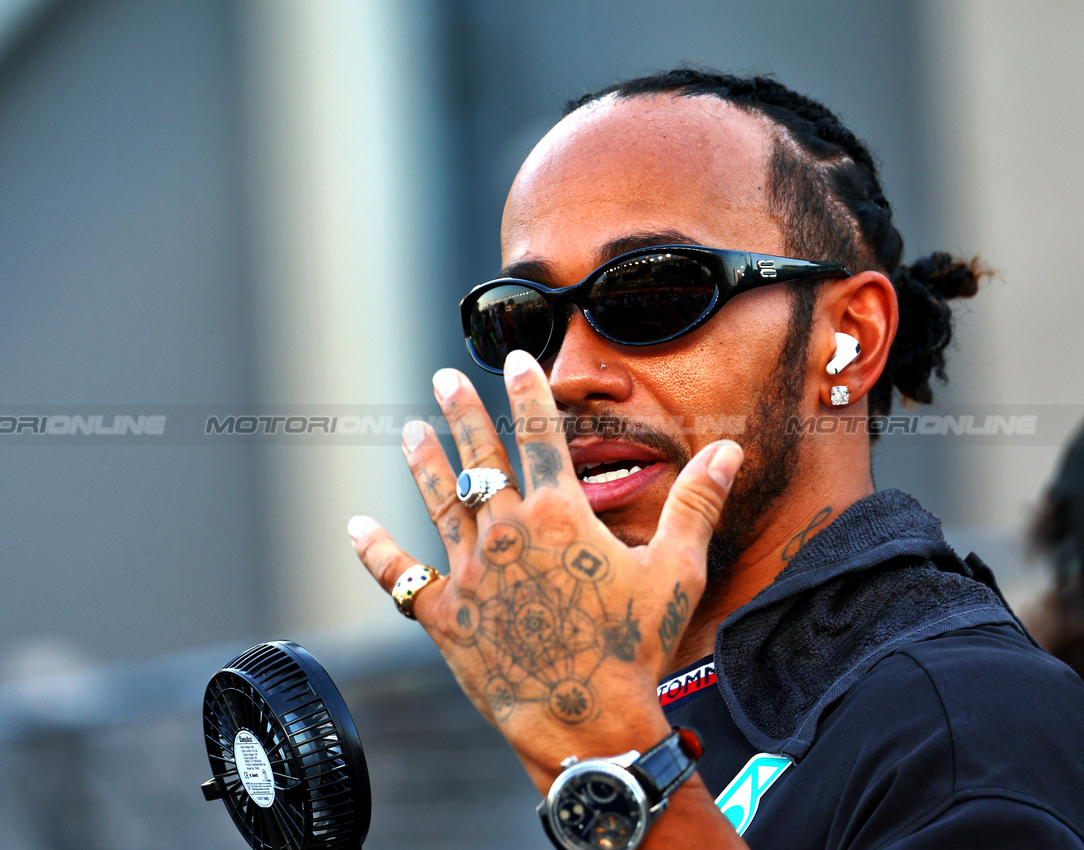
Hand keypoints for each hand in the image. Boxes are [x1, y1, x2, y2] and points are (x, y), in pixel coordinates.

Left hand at [348, 350, 741, 786]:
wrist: (588, 722)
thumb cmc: (635, 649)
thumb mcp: (677, 571)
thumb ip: (696, 504)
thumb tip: (728, 451)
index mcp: (561, 514)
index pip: (540, 434)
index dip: (526, 392)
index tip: (513, 360)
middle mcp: (509, 532)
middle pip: (480, 458)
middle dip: (462, 413)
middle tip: (443, 380)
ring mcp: (472, 571)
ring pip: (440, 502)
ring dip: (424, 462)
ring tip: (410, 430)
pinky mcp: (446, 614)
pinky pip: (402, 577)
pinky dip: (377, 552)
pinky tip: (355, 528)